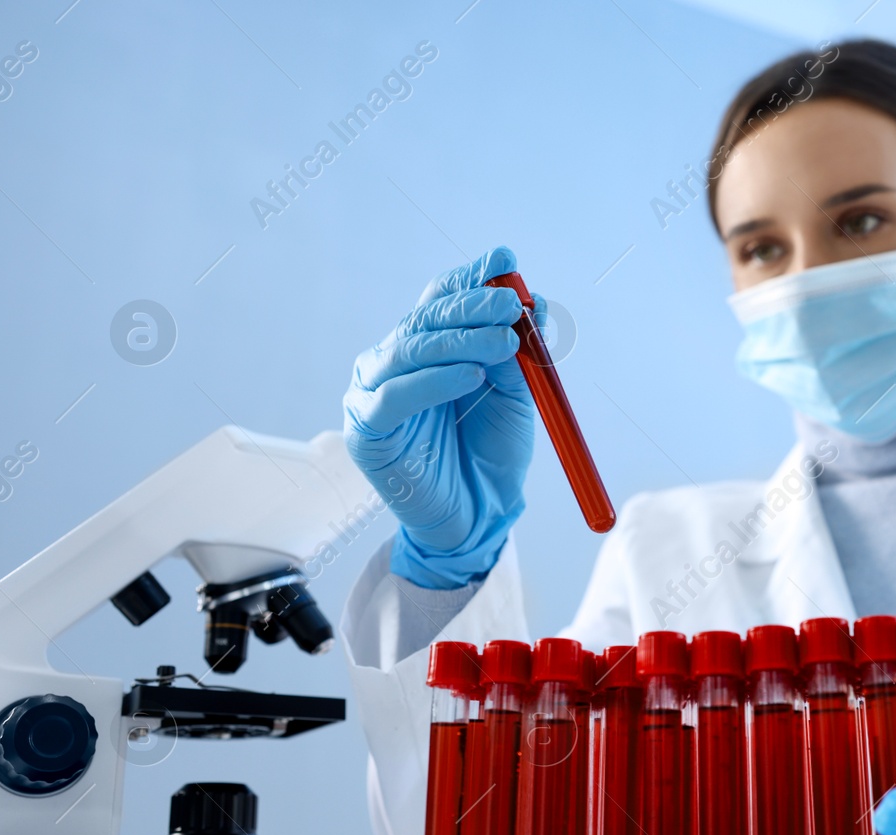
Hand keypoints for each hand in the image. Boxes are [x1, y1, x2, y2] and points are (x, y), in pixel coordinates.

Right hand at [343, 247, 538, 588]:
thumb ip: (515, 354)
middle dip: (472, 306)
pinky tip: (470, 375)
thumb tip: (529, 306)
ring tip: (503, 340)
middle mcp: (394, 361)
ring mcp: (373, 391)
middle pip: (427, 319)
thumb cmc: (493, 452)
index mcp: (427, 348)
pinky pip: (396, 396)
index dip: (471, 278)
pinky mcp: (366, 428)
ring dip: (460, 340)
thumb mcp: (515, 395)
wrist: (481, 514)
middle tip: (511, 303)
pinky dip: (434, 381)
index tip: (505, 260)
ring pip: (411, 350)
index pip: (441, 299)